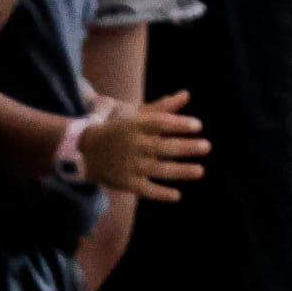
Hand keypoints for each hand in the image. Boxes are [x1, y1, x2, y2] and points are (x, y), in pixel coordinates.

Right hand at [82, 90, 205, 200]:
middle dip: (185, 147)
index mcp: (135, 127)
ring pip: (158, 169)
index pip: (159, 123)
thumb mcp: (136, 117)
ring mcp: (129, 165)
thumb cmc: (119, 130)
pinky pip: (145, 190)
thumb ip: (162, 108)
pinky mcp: (126, 182)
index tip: (198, 125)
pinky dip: (160, 194)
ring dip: (180, 171)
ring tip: (200, 170)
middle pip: (162, 147)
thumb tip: (186, 95)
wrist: (84, 150)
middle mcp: (132, 146)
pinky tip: (177, 195)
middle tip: (207, 146)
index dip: (178, 124)